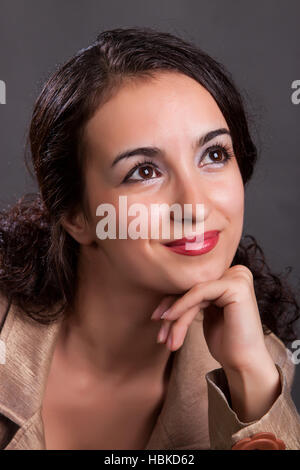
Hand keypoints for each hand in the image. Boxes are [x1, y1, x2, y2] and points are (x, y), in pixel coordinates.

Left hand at [151, 264, 270, 372]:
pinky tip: (170, 319)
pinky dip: (182, 306)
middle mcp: (237, 273)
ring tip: (166, 339)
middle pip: (192, 287)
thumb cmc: (226, 343)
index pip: (194, 284)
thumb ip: (193, 298)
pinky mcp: (236, 286)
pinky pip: (200, 292)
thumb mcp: (205, 314)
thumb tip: (165, 289)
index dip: (172, 300)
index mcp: (230, 277)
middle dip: (170, 309)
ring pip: (193, 292)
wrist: (244, 364)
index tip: (155, 318)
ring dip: (175, 317)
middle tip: (159, 334)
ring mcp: (238, 277)